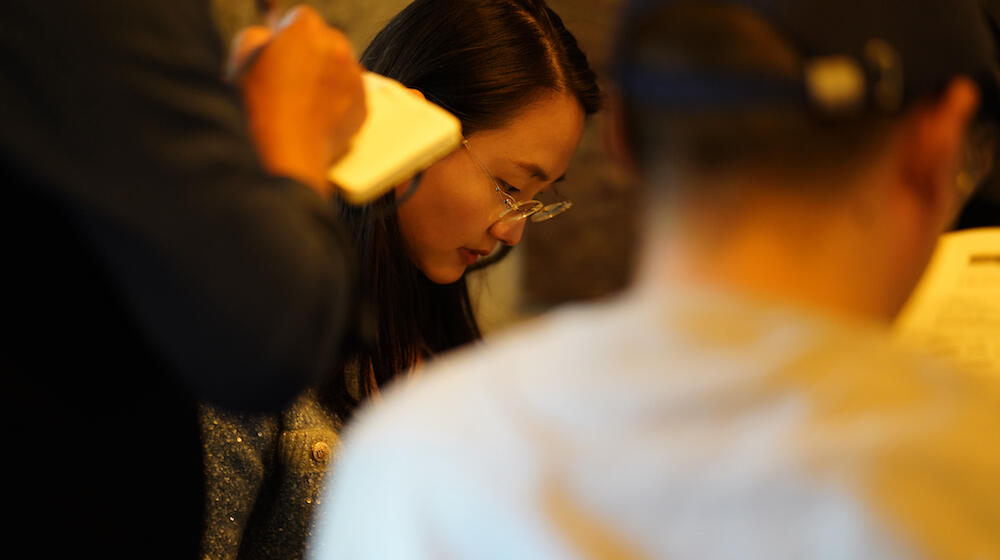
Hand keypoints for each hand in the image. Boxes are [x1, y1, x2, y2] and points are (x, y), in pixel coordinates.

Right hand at [231, 6, 366, 196]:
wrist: (286, 156)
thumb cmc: (259, 109)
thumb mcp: (240, 61)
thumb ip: (255, 36)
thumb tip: (267, 36)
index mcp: (305, 29)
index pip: (301, 17)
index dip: (289, 34)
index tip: (282, 51)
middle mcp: (337, 47)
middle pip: (326, 39)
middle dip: (311, 53)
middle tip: (290, 78)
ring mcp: (354, 77)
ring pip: (341, 66)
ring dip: (326, 75)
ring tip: (303, 101)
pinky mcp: (364, 104)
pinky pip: (352, 94)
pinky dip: (338, 100)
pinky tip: (316, 116)